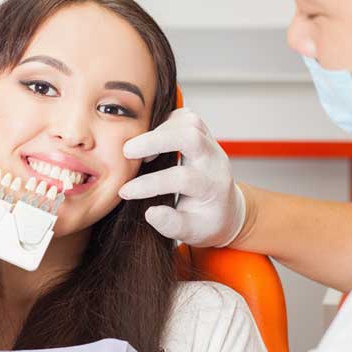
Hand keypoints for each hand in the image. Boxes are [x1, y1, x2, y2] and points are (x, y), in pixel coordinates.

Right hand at [118, 108, 244, 246]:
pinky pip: (186, 117)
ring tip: (138, 148)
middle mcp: (215, 160)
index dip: (150, 184)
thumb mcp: (192, 233)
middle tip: (127, 151)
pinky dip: (165, 122)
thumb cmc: (206, 222)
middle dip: (156, 140)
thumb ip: (172, 225)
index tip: (125, 192)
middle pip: (191, 136)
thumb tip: (150, 212)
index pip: (182, 179)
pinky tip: (151, 139)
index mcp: (213, 187)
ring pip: (189, 121)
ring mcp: (211, 144)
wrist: (226, 208)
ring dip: (160, 129)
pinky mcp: (203, 134)